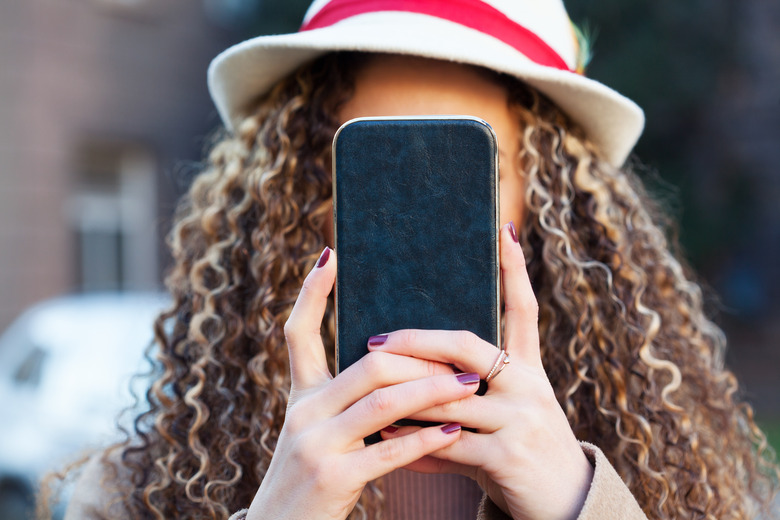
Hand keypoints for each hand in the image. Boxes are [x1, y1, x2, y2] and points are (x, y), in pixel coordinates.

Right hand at [246, 247, 481, 519]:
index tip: (333, 254)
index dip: (313, 292)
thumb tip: (397, 365)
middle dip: (421, 358)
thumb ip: (345, 400)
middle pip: (369, 365)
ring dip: (434, 390)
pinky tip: (454, 430)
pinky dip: (426, 438)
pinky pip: (390, 450)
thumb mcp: (315, 432)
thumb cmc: (311, 479)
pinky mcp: (333, 478)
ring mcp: (315, 444)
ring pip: (384, 401)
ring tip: (471, 385)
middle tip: (462, 357)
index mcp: (300, 395)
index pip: (299, 332)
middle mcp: (303, 412)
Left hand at [371, 223, 593, 519]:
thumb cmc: (520, 448)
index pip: (523, 308)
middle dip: (417, 341)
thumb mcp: (503, 412)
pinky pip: (447, 444)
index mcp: (528, 368)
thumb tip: (411, 371)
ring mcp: (521, 418)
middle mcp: (529, 385)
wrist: (563, 503)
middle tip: (377, 340)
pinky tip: (386, 440)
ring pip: (448, 397)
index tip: (503, 230)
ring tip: (368, 385)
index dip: (515, 268)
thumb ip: (465, 390)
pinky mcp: (508, 455)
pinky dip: (413, 443)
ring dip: (405, 395)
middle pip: (467, 346)